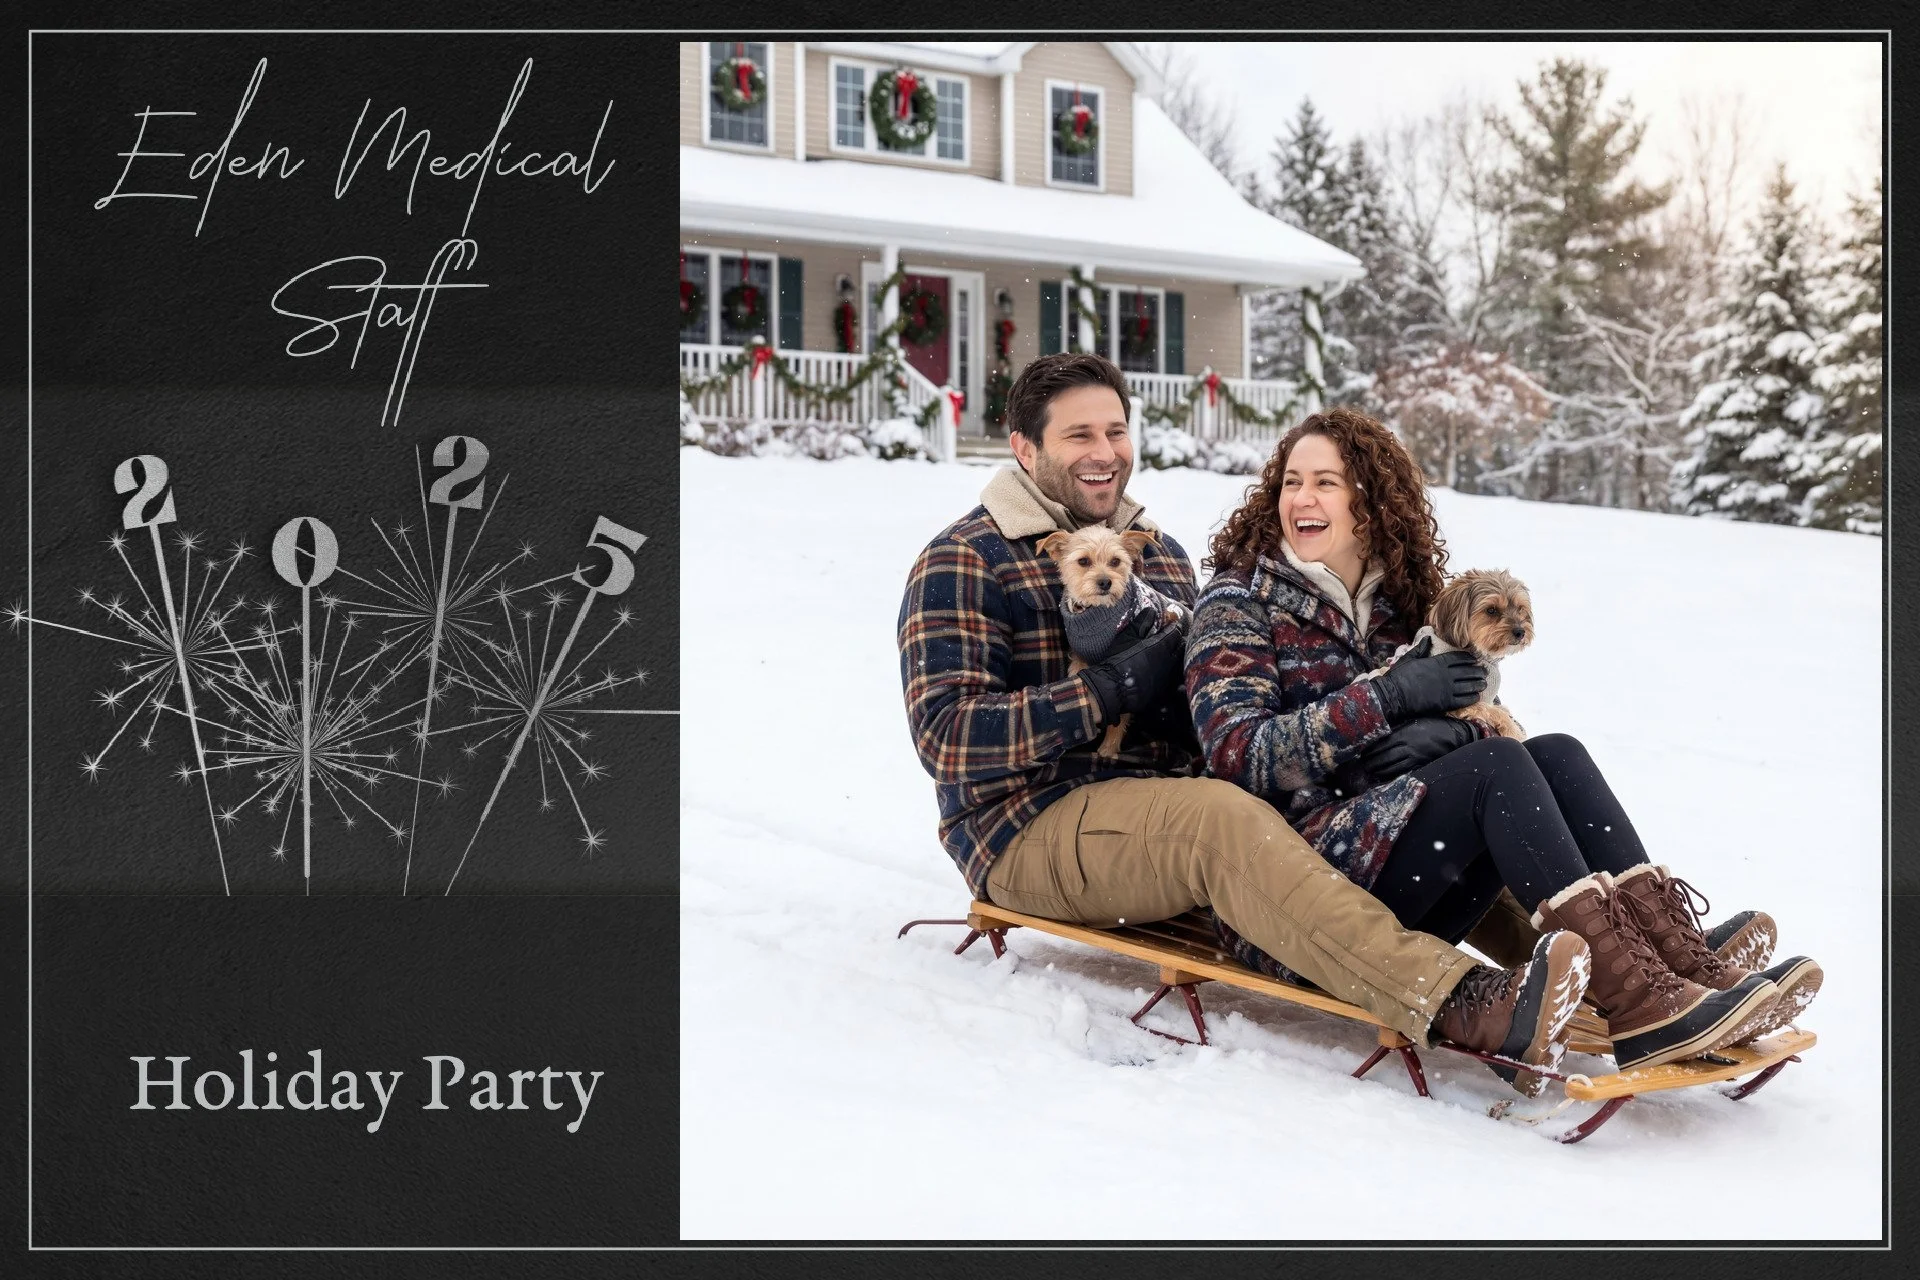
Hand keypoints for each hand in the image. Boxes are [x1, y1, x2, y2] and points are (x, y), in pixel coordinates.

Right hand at [1081, 625, 1184, 723]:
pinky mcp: (1165, 692)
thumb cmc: (1119, 659)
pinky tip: (1178, 682)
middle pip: (1182, 650)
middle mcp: (1170, 661)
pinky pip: (1178, 685)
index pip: (1175, 633)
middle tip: (1178, 641)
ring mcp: (1169, 678)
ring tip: (1177, 659)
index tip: (1172, 626)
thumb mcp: (1127, 637)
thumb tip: (1152, 611)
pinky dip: (1179, 681)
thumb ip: (1141, 623)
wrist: (1113, 688)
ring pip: (1182, 667)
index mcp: (1162, 645)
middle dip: (1181, 644)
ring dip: (1181, 661)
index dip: (1174, 629)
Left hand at [1361, 716, 1477, 780]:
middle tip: (1362, 765)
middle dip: (1371, 762)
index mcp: (1403, 733)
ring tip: (1371, 772)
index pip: (1380, 743)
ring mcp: (1414, 757)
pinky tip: (1385, 777)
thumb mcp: (1416, 721)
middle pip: (1383, 757)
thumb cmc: (1435, 725)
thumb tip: (1382, 732)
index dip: (1369, 749)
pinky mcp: (1421, 765)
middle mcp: (1407, 746)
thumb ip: (1399, 727)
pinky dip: (1392, 775)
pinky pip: (1403, 772)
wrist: (1456, 736)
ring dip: (1379, 770)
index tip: (1361, 752)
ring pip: (1391, 767)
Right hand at [1372, 650, 1486, 720]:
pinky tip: (1477, 696)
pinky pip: (1464, 699)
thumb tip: (1428, 638)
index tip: (1474, 660)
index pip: (1459, 658)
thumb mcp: (1409, 658)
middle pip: (1468, 671)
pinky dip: (1472, 697)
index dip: (1469, 659)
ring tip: (1484, 683)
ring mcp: (1447, 689)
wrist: (1394, 696)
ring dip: (1478, 684)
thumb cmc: (1399, 676)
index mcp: (1438, 662)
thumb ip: (1421, 648)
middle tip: (1485, 672)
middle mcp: (1446, 674)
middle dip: (1478, 671)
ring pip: (1469, 685)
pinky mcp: (1446, 702)